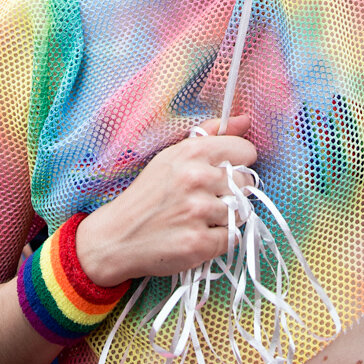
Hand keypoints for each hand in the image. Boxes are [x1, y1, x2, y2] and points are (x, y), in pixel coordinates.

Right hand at [75, 116, 257, 286]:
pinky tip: (197, 234)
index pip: (245, 151)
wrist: (117, 236)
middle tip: (207, 198)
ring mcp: (198, 212)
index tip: (224, 172)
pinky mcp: (198, 243)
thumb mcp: (173, 155)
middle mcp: (196, 178)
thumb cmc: (149, 194)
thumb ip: (212, 134)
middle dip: (233, 191)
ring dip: (226, 217)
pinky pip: (233, 238)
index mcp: (191, 151)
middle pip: (246, 182)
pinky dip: (219, 239)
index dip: (239, 163)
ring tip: (200, 218)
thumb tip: (246, 120)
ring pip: (242, 211)